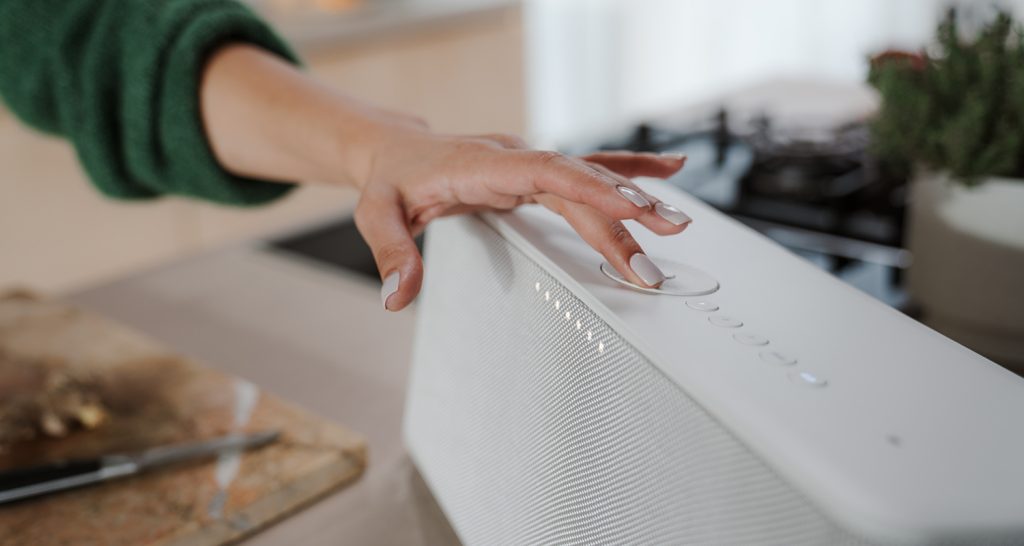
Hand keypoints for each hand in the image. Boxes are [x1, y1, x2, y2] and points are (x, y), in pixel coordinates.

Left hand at [352, 122, 691, 310]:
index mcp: (482, 165)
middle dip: (622, 216)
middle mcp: (514, 159)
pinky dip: (628, 171)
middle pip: (578, 184)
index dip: (590, 186)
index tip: (631, 205)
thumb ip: (393, 255)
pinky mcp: (536, 174)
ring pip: (590, 179)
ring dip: (634, 200)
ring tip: (676, 222)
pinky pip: (587, 172)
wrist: (395, 149)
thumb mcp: (377, 216)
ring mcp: (529, 164)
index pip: (545, 171)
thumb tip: (399, 298)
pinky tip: (666, 171)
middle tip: (660, 246)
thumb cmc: (389, 180)